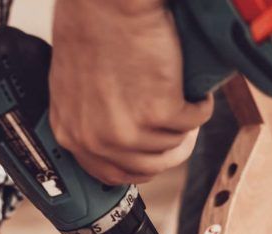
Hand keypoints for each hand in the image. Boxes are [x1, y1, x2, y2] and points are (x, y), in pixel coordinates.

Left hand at [49, 0, 212, 184]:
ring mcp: (128, 130)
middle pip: (148, 166)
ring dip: (184, 122)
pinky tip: (193, 89)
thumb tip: (117, 135)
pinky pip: (194, 120)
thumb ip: (90, 115)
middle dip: (169, 147)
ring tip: (182, 96)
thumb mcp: (75, 82)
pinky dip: (199, 104)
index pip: (109, 174)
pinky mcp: (160, 113)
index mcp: (71, 132)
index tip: (153, 155)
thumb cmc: (90, 22)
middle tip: (179, 126)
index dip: (138, 165)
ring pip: (174, 144)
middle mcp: (97, 139)